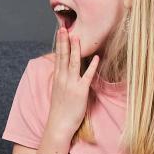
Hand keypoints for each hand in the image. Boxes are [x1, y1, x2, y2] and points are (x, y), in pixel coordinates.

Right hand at [47, 26, 99, 140]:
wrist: (59, 124)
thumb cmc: (60, 110)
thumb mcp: (58, 92)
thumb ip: (62, 80)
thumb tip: (66, 71)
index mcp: (57, 78)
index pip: (58, 57)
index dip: (60, 44)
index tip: (61, 32)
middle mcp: (62, 79)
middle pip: (63, 56)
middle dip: (64, 41)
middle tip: (64, 28)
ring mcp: (71, 84)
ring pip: (73, 63)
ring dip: (75, 49)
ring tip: (77, 37)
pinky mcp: (80, 91)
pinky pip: (86, 76)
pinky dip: (91, 66)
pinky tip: (96, 58)